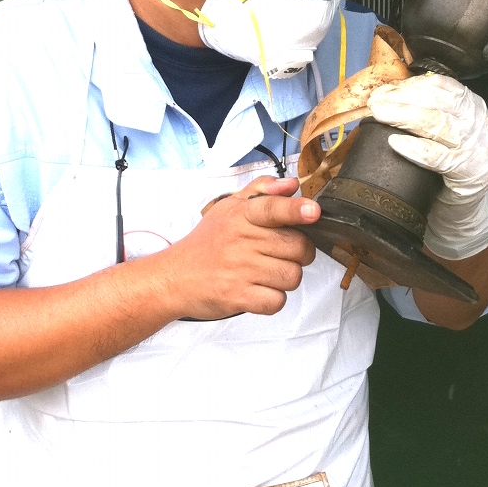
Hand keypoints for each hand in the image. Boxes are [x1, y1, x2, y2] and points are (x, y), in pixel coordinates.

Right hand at [158, 176, 318, 318]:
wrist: (174, 278)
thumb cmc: (207, 242)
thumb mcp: (229, 207)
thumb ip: (262, 190)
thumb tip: (292, 185)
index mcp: (241, 215)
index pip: (272, 208)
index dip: (296, 210)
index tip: (313, 212)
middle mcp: (241, 241)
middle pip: (297, 247)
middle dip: (299, 253)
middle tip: (281, 253)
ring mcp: (239, 270)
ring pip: (291, 276)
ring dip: (286, 278)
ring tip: (267, 272)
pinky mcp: (237, 297)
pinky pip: (276, 301)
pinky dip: (273, 299)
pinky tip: (259, 290)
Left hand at [367, 73, 487, 259]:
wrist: (465, 202)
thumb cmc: (447, 159)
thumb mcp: (441, 129)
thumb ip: (422, 109)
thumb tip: (383, 94)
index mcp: (469, 104)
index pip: (439, 85)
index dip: (408, 86)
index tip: (382, 91)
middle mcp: (476, 120)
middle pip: (436, 101)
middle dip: (401, 99)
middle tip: (374, 103)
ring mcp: (475, 145)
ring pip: (437, 124)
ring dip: (404, 117)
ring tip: (379, 116)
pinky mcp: (469, 171)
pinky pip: (439, 157)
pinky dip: (415, 149)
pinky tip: (395, 143)